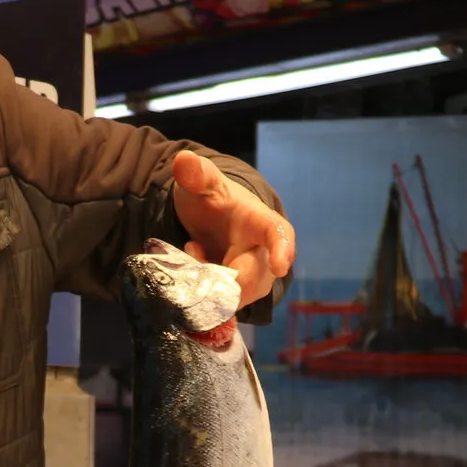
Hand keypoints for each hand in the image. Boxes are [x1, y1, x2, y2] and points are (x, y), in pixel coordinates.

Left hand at [170, 151, 295, 305]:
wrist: (208, 218)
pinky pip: (225, 306)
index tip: (281, 265)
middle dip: (225, 279)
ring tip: (193, 253)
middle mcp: (264, 253)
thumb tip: (183, 160)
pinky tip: (194, 272)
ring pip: (239, 297)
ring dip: (210, 286)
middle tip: (194, 252)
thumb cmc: (212, 198)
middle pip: (256, 278)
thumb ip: (195, 174)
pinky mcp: (238, 294)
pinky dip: (205, 297)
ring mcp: (253, 277)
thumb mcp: (202, 183)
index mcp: (261, 222)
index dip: (283, 249)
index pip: (279, 234)